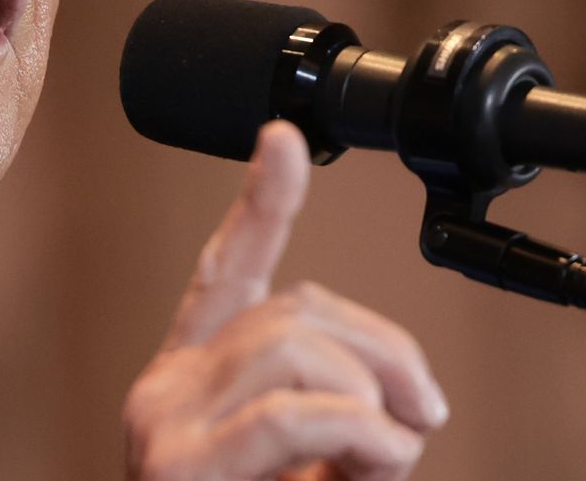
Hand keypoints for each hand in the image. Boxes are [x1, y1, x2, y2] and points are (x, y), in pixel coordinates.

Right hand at [122, 121, 447, 480]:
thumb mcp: (308, 466)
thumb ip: (338, 419)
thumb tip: (403, 404)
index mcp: (192, 379)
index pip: (227, 273)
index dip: (261, 204)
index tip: (283, 138)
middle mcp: (166, 389)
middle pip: (290, 308)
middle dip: (382, 349)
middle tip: (420, 416)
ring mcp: (164, 423)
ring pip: (288, 345)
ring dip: (369, 396)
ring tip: (386, 453)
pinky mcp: (179, 466)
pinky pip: (289, 414)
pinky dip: (359, 431)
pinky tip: (377, 459)